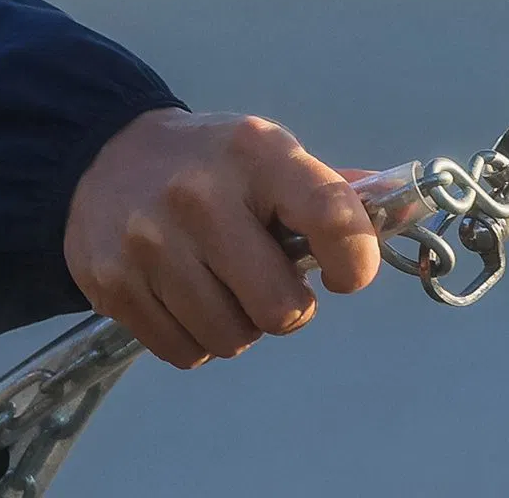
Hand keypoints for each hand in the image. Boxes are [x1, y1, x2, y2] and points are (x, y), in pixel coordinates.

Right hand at [63, 109, 380, 367]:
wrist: (103, 154)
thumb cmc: (210, 163)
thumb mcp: (268, 155)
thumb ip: (330, 193)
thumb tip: (405, 212)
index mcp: (256, 154)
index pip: (331, 215)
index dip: (355, 260)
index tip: (347, 275)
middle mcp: (200, 195)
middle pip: (280, 308)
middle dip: (286, 307)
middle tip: (267, 281)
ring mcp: (150, 241)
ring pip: (231, 338)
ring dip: (238, 325)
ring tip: (221, 285)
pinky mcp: (112, 282)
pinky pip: (185, 353)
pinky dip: (195, 339)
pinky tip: (184, 297)